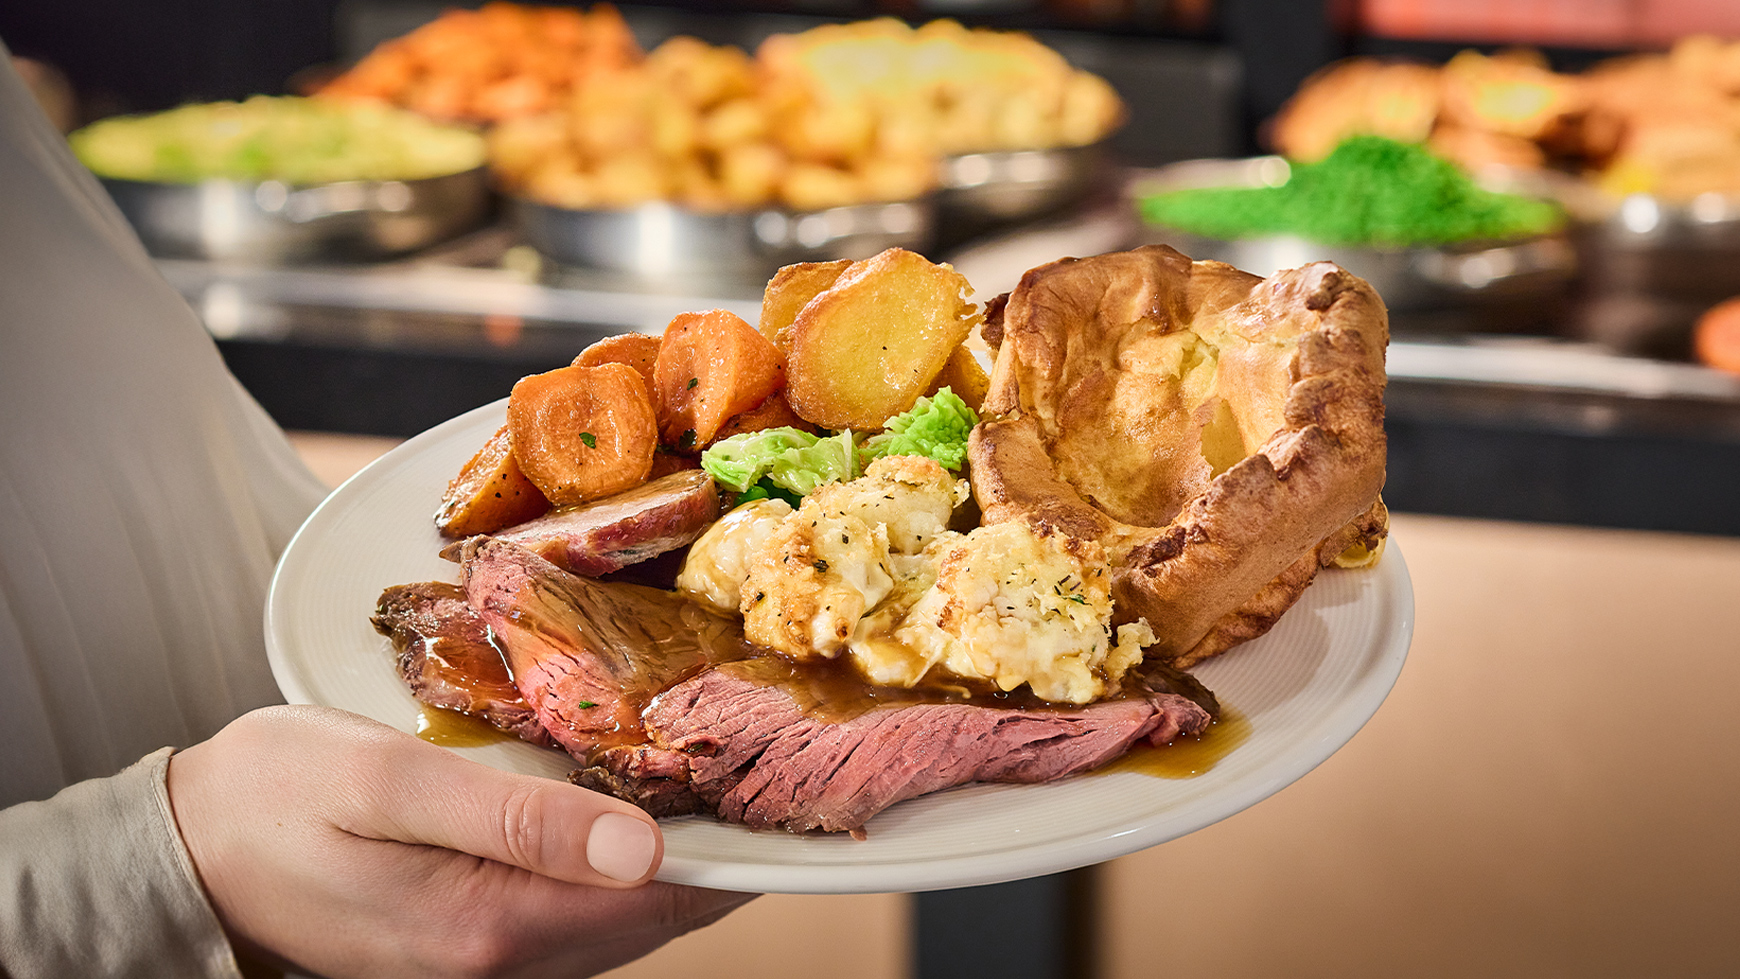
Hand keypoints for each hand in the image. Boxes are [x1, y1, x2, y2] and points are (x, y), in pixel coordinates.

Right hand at [167, 705, 755, 978]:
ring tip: (717, 775)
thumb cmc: (277, 797)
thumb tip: (644, 848)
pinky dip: (623, 867)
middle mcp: (505, 964)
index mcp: (493, 926)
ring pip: (627, 919)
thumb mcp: (391, 785)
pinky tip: (633, 810)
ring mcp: (491, 964)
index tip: (787, 781)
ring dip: (677, 856)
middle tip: (765, 758)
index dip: (739, 844)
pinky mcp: (477, 945)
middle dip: (720, 845)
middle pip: (659, 916)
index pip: (666, 901)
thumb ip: (518, 818)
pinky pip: (583, 915)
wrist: (189, 849)